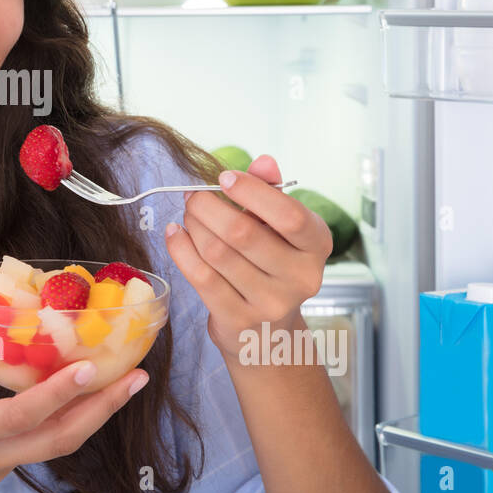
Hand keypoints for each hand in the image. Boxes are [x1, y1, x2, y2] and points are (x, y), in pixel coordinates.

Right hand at [0, 331, 148, 492]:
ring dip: (92, 416)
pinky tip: (71, 397)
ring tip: (121, 385)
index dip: (60, 391)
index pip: (23, 414)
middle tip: (139, 377)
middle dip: (105, 409)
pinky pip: (36, 445)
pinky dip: (61, 421)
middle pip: (61, 440)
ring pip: (55, 446)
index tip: (92, 367)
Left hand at [163, 155, 331, 357]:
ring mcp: (270, 303)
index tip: (224, 178)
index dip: (252, 192)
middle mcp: (301, 277)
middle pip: (243, 232)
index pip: (289, 215)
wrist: (268, 331)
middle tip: (193, 197)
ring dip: (194, 226)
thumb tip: (264, 162)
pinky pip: (201, 276)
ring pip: (217, 252)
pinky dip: (181, 249)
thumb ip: (271, 191)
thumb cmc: (271, 263)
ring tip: (188, 215)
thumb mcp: (279, 227)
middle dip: (208, 207)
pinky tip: (175, 234)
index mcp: (317, 245)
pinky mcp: (238, 319)